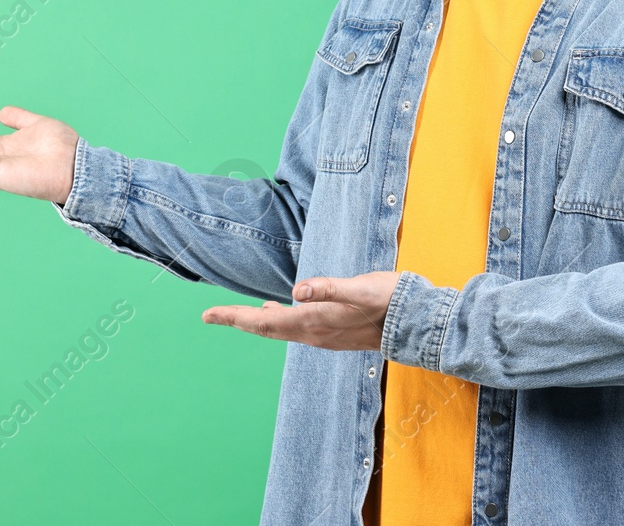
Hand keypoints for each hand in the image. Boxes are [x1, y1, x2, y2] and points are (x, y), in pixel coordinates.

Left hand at [202, 271, 400, 351]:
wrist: (416, 324)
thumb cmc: (390, 301)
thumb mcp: (360, 288)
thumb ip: (330, 288)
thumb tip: (298, 289)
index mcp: (313, 321)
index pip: (263, 322)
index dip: (234, 318)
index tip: (207, 315)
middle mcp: (313, 333)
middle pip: (266, 328)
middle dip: (238, 320)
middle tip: (211, 316)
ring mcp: (323, 335)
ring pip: (281, 329)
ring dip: (258, 321)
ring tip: (240, 314)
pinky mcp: (333, 332)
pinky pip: (296, 328)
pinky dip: (279, 319)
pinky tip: (282, 309)